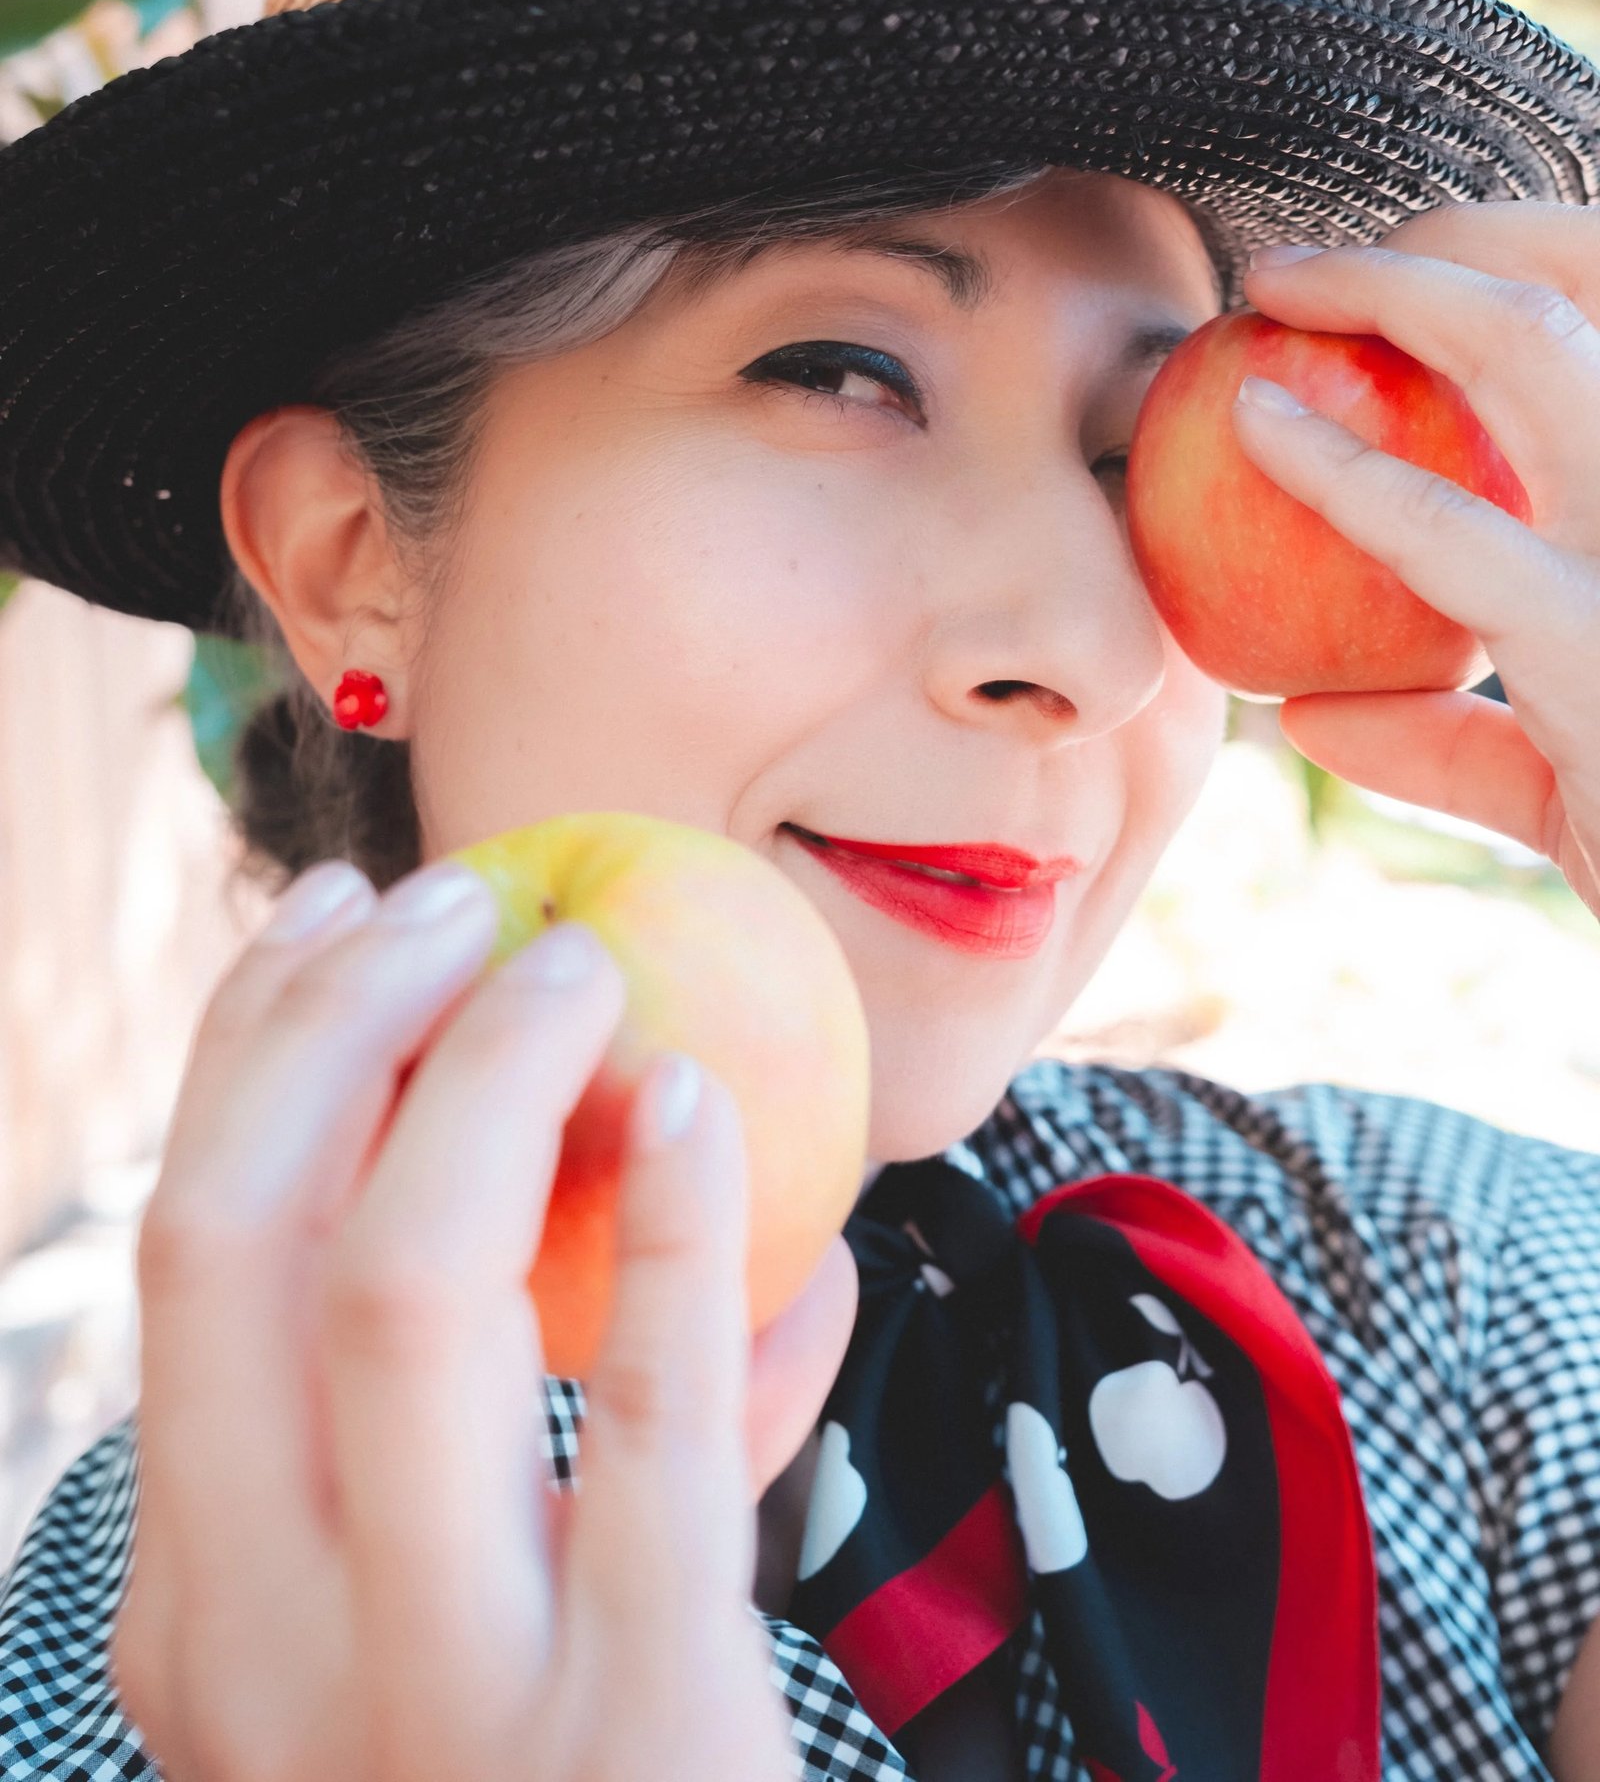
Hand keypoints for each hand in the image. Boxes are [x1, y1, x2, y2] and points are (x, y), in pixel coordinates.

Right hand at [114, 854, 852, 1781]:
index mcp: (194, 1617)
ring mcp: (427, 1704)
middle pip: (232, 1240)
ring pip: (397, 1290)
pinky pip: (650, 1419)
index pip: (180, 1263)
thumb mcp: (454, 1651)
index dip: (247, 1055)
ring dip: (485, 1077)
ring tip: (580, 970)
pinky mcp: (637, 1732)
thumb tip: (667, 1160)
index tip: (334, 928)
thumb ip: (523, 1430)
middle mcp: (255, 1656)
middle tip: (454, 902)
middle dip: (330, 1021)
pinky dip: (676, 1224)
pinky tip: (703, 1103)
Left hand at [1233, 202, 1599, 921]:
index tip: (1383, 279)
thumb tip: (1310, 714)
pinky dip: (1336, 466)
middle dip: (1448, 237)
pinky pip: (1447, 529)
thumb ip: (1453, 746)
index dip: (1517, 253)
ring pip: (1530, 339)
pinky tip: (1254, 426)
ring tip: (1271, 291)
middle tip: (1301, 266)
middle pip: (1595, 268)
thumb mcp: (1569, 790)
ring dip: (1391, 288)